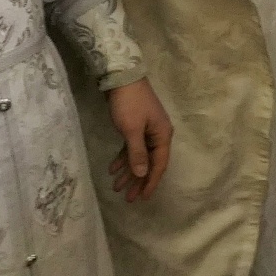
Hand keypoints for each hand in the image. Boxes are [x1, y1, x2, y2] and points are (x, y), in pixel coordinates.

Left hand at [106, 79, 172, 201]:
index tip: (142, 198)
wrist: (122, 77)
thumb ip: (137, 153)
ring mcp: (147, 131)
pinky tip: (113, 169)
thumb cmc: (129, 104)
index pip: (159, 165)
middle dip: (138, 181)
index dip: (150, 182)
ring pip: (139, 157)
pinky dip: (123, 158)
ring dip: (128, 171)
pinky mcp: (136, 127)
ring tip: (116, 187)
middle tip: (127, 198)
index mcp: (162, 136)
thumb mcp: (132, 130)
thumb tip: (142, 174)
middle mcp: (158, 135)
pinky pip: (132, 148)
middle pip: (149, 163)